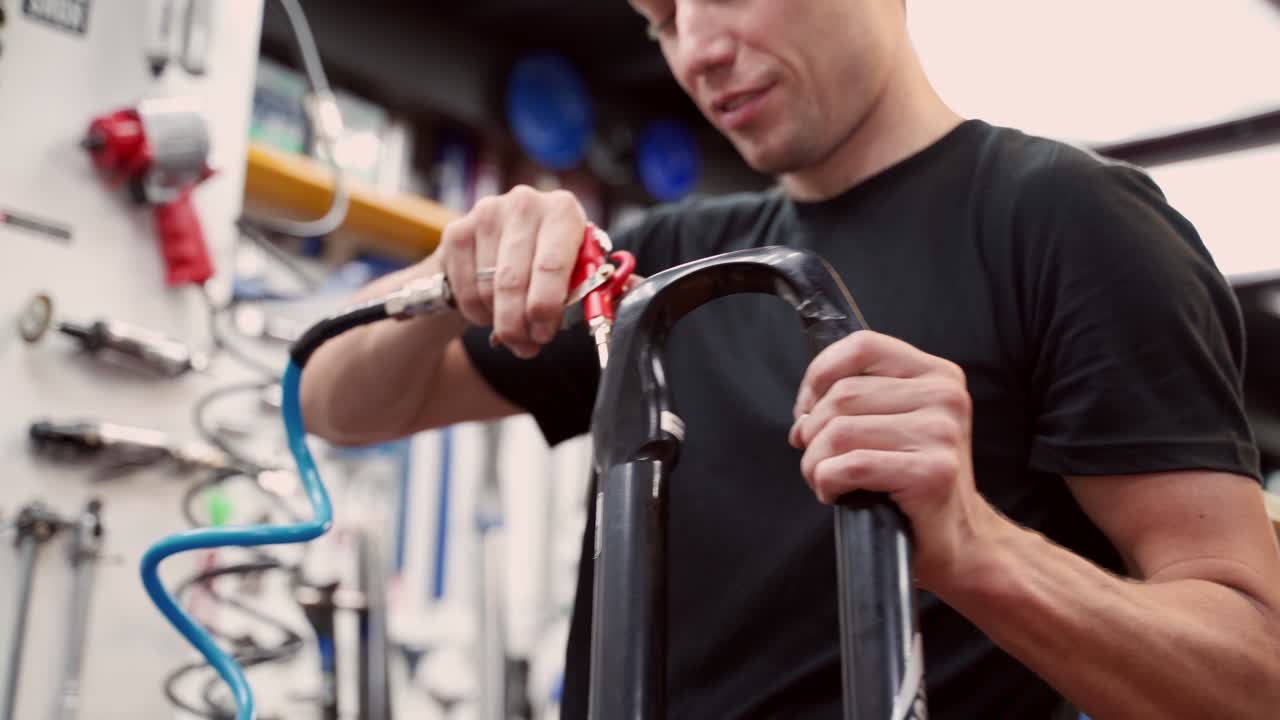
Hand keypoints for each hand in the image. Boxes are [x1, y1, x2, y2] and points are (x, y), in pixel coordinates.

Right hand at [439, 185, 588, 358]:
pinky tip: (489, 309)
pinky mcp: (456, 230)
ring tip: (512, 329)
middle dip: (520, 325)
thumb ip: (605, 285)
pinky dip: (477, 312)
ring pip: (488, 290)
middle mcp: (524, 203)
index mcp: (563, 210)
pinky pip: (465, 290)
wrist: (499, 249)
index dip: (547, 307)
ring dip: (500, 322)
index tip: (545, 334)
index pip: (551, 265)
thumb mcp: (579, 270)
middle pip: (514, 281)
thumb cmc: (549, 263)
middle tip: (527, 347)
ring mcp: (486, 213)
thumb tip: (638, 295)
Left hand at [788, 330, 1001, 590]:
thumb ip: (859, 398)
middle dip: (812, 432)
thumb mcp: (894, 423)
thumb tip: (804, 409)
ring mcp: (942, 433)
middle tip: (819, 459)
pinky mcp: (933, 472)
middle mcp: (944, 396)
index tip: (808, 408)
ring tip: (827, 479)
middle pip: (841, 394)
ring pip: (839, 431)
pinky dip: (828, 482)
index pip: (862, 346)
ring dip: (816, 462)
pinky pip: (851, 465)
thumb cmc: (914, 482)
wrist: (960, 540)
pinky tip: (837, 493)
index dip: (819, 375)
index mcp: (936, 374)